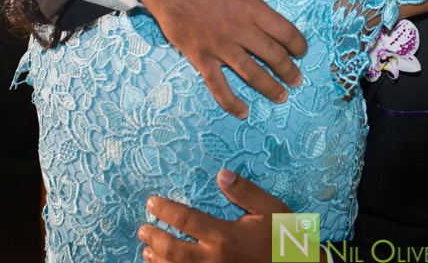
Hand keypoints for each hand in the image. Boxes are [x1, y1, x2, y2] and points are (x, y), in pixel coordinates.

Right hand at [137, 0, 305, 117]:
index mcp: (252, 8)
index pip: (285, 33)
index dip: (298, 45)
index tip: (302, 52)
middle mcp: (239, 30)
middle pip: (273, 56)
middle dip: (289, 71)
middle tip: (297, 80)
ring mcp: (220, 46)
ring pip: (251, 74)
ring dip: (269, 88)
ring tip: (282, 96)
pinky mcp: (201, 57)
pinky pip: (217, 85)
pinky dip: (230, 101)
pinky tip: (242, 111)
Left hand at [139, 169, 287, 262]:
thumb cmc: (284, 239)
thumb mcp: (270, 209)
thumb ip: (245, 191)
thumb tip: (221, 174)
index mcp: (225, 237)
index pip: (186, 221)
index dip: (165, 211)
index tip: (151, 203)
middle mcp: (214, 260)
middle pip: (173, 250)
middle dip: (154, 237)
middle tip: (143, 228)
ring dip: (158, 260)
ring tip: (147, 250)